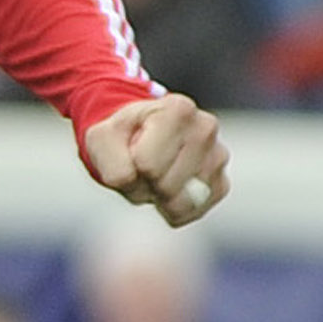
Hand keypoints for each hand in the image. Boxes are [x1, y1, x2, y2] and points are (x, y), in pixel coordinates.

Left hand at [83, 94, 226, 225]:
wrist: (140, 136)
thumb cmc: (122, 136)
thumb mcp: (101, 140)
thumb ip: (110, 161)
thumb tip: (133, 182)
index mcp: (177, 109)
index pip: (147, 164)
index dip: (129, 168)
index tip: (129, 153)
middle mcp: (206, 128)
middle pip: (165, 185)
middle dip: (144, 184)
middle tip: (141, 167)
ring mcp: (218, 156)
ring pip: (180, 202)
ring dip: (157, 198)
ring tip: (154, 175)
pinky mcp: (222, 183)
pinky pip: (193, 212)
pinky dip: (172, 210)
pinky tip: (166, 191)